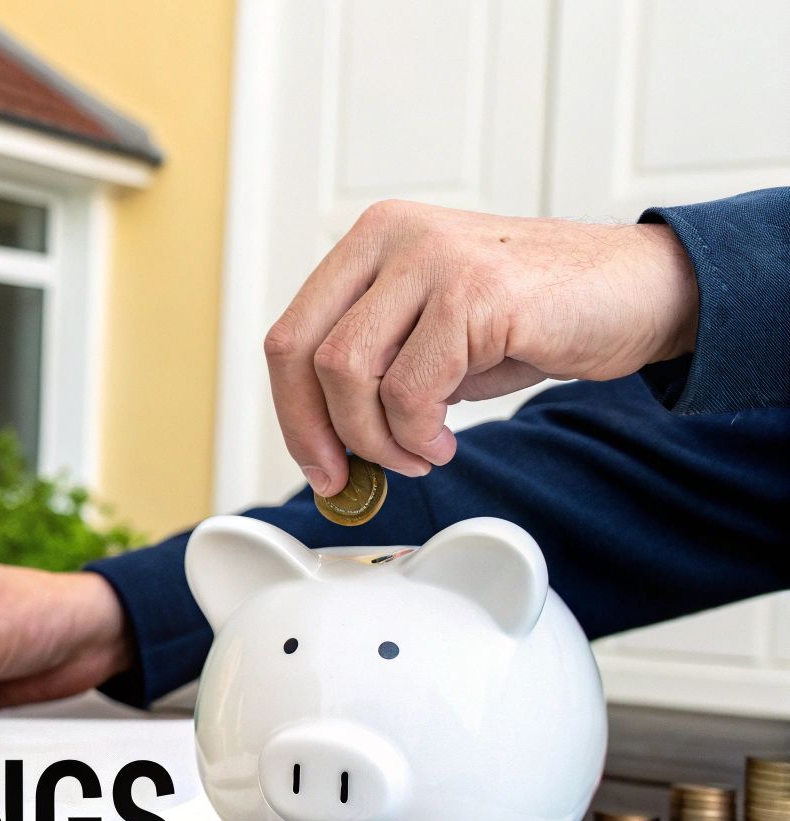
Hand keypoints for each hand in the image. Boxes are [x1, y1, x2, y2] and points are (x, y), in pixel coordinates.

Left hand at [265, 200, 698, 493]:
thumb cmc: (535, 315)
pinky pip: (411, 390)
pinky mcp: (477, 293)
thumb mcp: (432, 332)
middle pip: (302, 352)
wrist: (639, 292)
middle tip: (349, 474)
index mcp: (373, 239)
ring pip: (349, 373)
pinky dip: (418, 435)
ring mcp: (434, 259)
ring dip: (376, 438)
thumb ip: (377, 365)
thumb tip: (326, 442)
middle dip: (317, 431)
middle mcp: (394, 236)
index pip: (291, 333)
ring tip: (417, 454)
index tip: (316, 461)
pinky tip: (444, 442)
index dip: (291, 410)